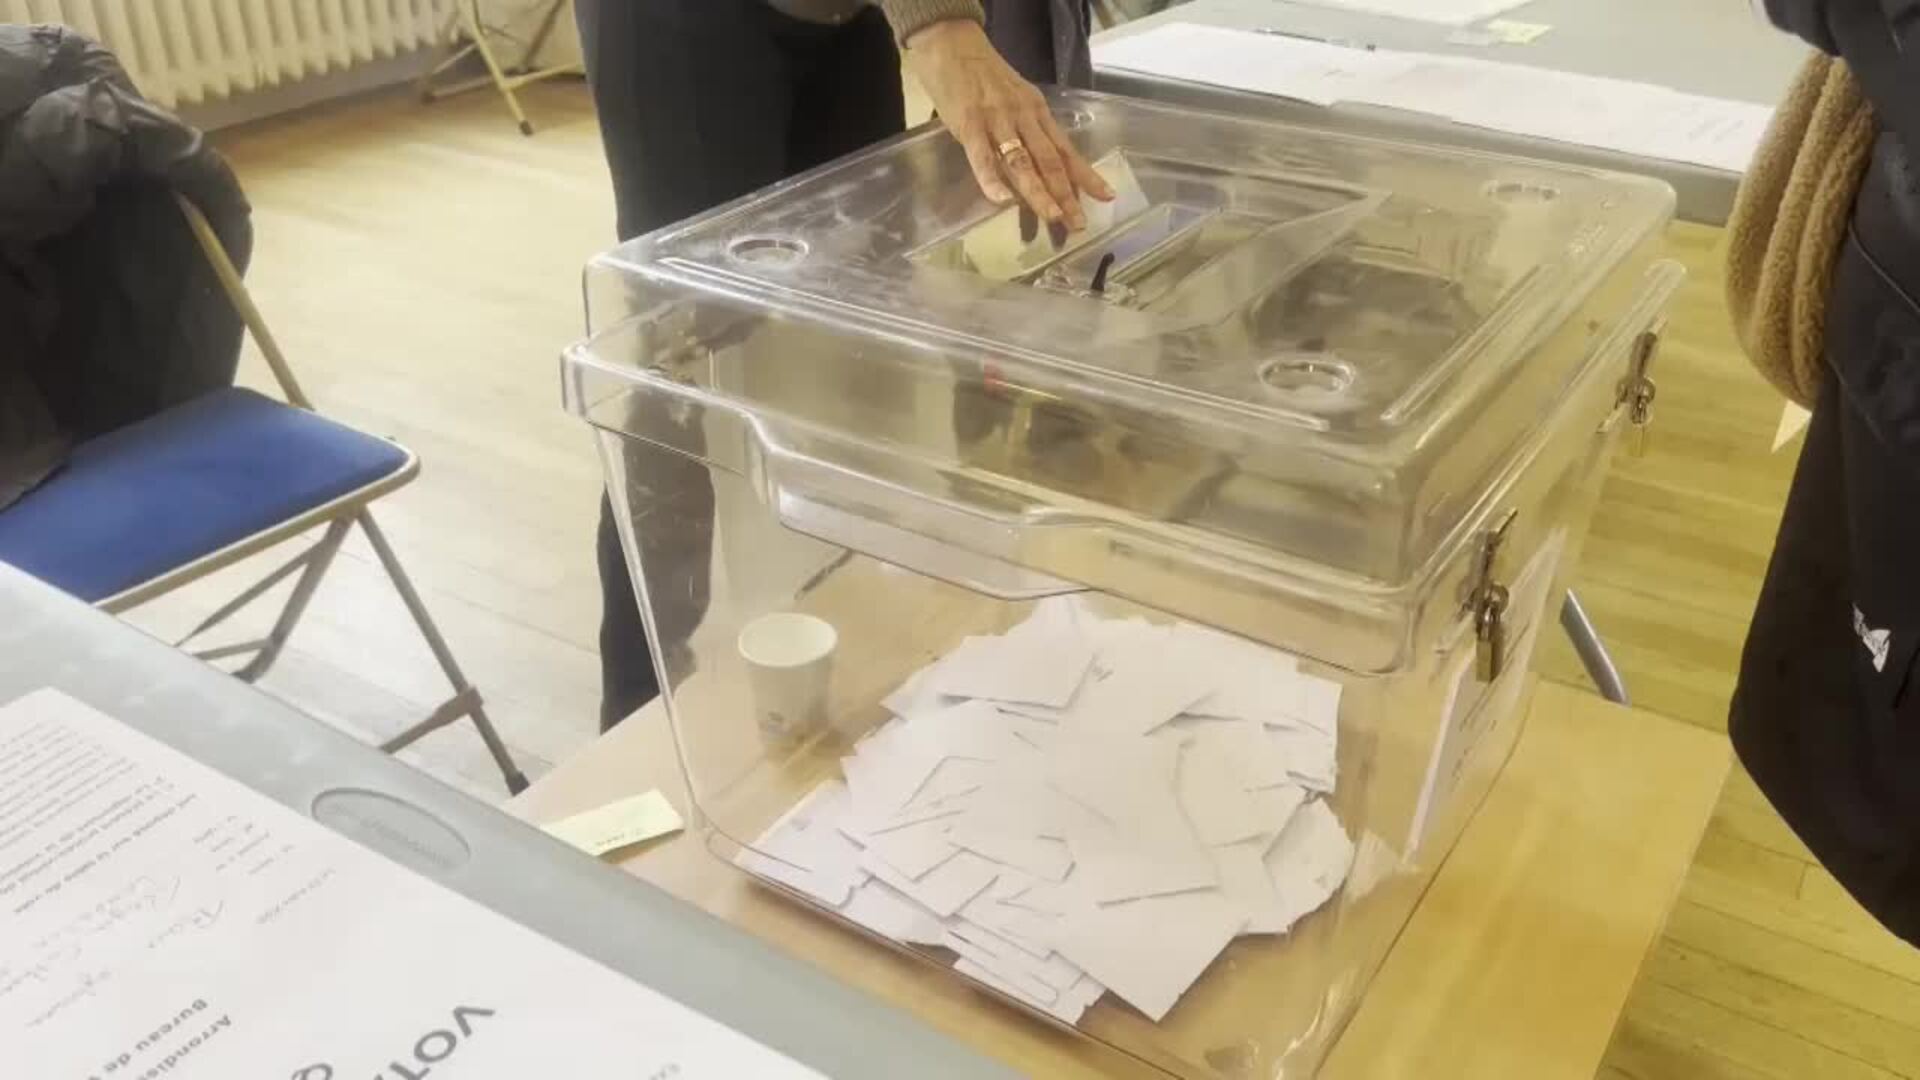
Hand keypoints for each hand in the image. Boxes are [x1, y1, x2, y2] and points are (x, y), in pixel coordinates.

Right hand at [905, 19, 1113, 228]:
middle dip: (1067, 195)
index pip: (1066, 150)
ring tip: (1053, 218)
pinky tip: (1003, 201)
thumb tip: (1035, 163)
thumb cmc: (982, 73)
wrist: (952, 41)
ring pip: (1023, 162)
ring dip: (1039, 193)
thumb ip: (1024, 128)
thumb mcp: (1013, 98)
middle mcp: (1024, 117)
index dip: (1085, 176)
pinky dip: (993, 180)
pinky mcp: (969, 124)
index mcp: (1036, 112)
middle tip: (1078, 224)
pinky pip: (983, 157)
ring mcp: (997, 121)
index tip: (1105, 197)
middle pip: (1051, 161)